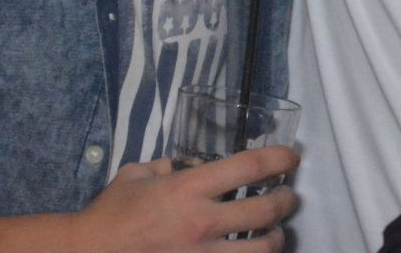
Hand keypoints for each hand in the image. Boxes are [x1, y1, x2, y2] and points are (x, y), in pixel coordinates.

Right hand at [71, 149, 299, 250]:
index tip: (291, 158)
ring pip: (262, 250)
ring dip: (276, 239)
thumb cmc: (109, 215)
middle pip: (266, 210)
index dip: (279, 158)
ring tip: (276, 233)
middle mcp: (201, 223)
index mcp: (187, 189)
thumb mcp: (136, 175)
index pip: (249, 166)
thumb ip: (167, 165)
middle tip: (288, 197)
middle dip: (286, 201)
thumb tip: (190, 165)